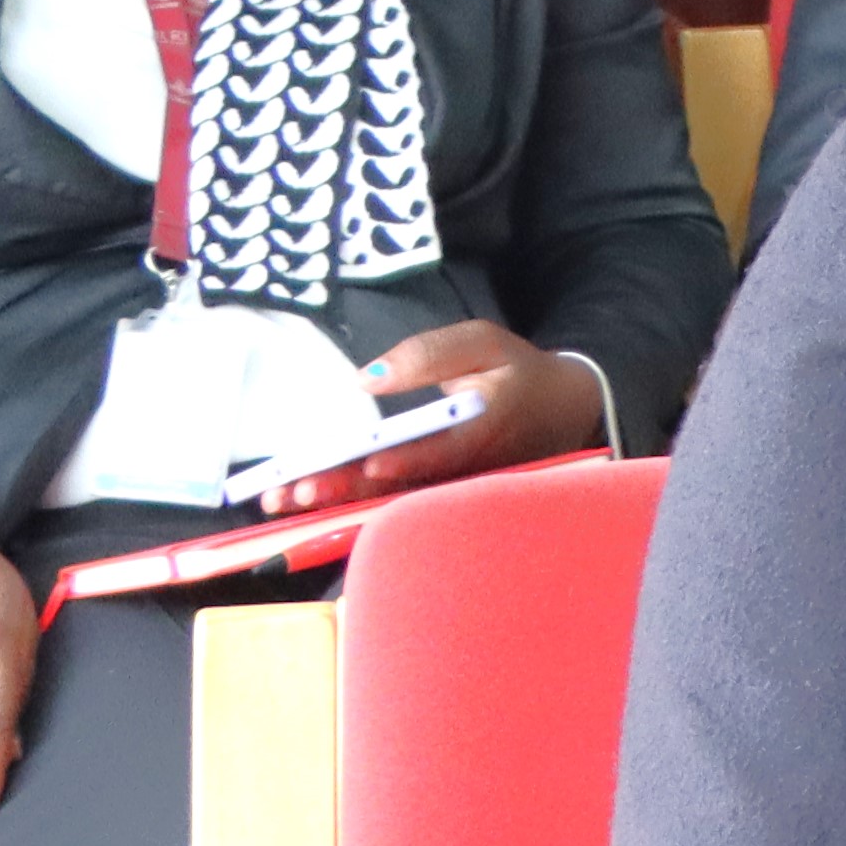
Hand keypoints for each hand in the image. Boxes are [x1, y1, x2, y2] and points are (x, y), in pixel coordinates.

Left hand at [271, 319, 606, 514]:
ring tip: (282, 501)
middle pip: (400, 486)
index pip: (440, 450)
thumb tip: (367, 378)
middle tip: (295, 491)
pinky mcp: (434, 494)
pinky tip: (303, 501)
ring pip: (388, 501)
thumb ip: (431, 353)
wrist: (563, 411)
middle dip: (345, 488)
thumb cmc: (519, 373)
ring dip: (333, 503)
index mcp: (481, 431)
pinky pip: (387, 502)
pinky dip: (343, 503)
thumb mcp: (486, 343)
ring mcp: (447, 488)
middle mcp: (461, 470)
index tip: (369, 462)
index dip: (406, 459)